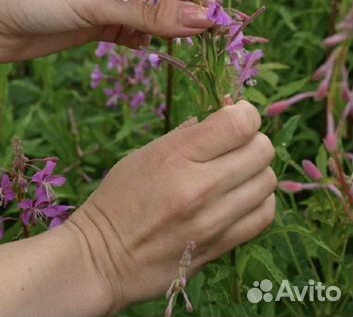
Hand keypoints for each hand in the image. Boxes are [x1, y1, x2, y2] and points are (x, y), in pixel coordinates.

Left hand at [0, 0, 214, 63]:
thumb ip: (152, 12)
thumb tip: (206, 21)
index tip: (218, 14)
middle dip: (182, 9)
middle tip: (207, 34)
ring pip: (148, 10)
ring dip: (163, 26)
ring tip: (177, 42)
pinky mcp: (95, 20)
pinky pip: (131, 28)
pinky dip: (140, 38)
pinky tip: (141, 46)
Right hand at [66, 100, 275, 313]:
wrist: (103, 258)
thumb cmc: (118, 197)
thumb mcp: (145, 153)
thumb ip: (188, 135)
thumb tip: (225, 118)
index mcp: (177, 156)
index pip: (239, 124)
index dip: (246, 113)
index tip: (237, 115)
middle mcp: (200, 187)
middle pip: (261, 150)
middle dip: (253, 140)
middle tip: (236, 145)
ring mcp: (214, 220)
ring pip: (268, 181)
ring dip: (257, 170)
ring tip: (237, 172)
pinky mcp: (221, 246)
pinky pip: (265, 215)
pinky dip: (259, 200)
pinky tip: (242, 197)